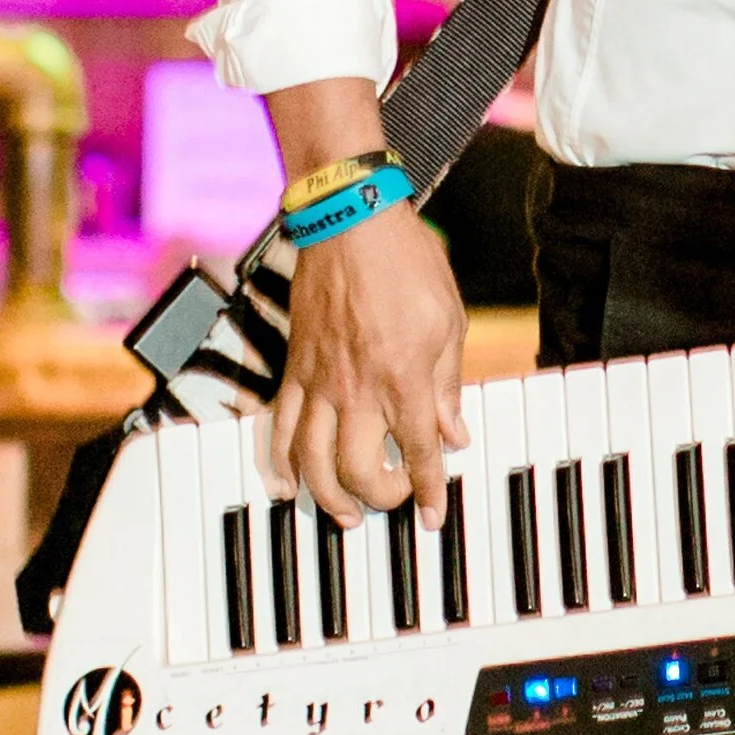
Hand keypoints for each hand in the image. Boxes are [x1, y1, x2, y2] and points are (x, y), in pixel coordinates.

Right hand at [269, 206, 468, 524]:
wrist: (350, 219)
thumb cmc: (407, 263)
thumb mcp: (449, 322)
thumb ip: (447, 386)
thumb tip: (453, 433)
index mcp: (404, 377)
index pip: (417, 452)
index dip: (428, 490)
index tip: (434, 515)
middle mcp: (357, 387)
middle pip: (358, 471)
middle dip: (378, 498)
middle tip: (392, 502)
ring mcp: (319, 380)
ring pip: (310, 461)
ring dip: (326, 496)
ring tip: (343, 512)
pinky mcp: (293, 367)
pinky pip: (281, 426)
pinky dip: (284, 462)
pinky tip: (290, 482)